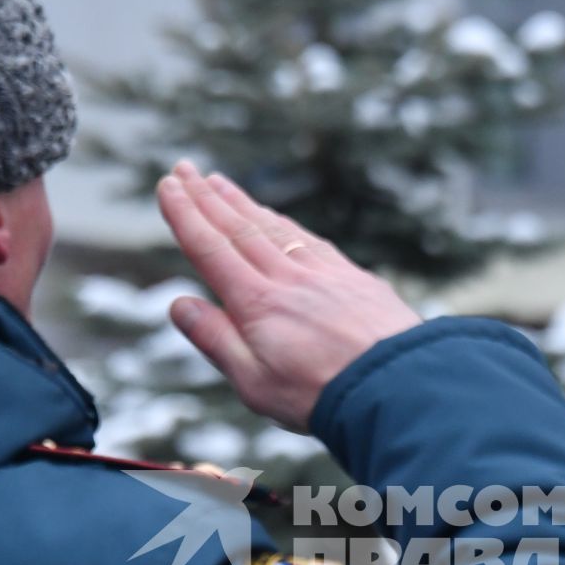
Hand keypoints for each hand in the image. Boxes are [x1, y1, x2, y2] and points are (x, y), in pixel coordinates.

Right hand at [155, 161, 421, 431]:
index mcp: (256, 303)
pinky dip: (286, 223)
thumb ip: (215, 339)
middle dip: (207, 197)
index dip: (185, 215)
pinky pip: (311, 241)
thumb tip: (178, 304)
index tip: (167, 186)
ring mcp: (324, 274)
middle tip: (184, 169)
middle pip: (239, 228)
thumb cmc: (321, 395)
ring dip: (243, 203)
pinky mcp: (355, 279)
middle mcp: (288, 278)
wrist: (398, 386)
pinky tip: (279, 218)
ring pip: (275, 228)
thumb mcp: (254, 381)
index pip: (210, 249)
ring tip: (219, 183)